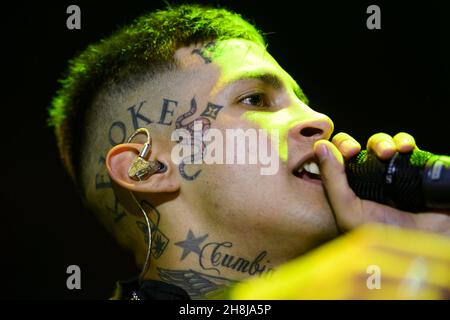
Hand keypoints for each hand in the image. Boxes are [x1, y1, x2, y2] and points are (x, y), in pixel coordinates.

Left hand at [314, 132, 449, 235]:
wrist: (431, 243)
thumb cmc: (386, 236)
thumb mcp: (349, 212)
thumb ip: (332, 181)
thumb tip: (320, 146)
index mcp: (347, 192)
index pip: (330, 163)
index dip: (332, 152)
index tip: (339, 153)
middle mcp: (366, 182)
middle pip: (351, 149)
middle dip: (349, 144)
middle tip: (353, 151)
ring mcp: (390, 174)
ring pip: (377, 145)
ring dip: (379, 143)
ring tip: (387, 152)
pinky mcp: (413, 168)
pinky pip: (404, 145)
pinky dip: (403, 141)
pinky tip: (405, 147)